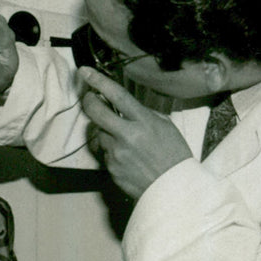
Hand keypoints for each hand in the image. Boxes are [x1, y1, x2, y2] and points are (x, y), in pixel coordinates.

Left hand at [80, 67, 193, 198]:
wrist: (174, 189)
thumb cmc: (174, 155)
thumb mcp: (165, 126)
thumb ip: (143, 114)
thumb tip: (122, 106)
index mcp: (144, 122)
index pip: (117, 96)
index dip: (99, 81)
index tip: (85, 71)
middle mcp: (127, 136)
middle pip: (96, 112)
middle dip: (89, 101)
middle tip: (89, 98)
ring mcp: (117, 153)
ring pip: (99, 134)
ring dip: (105, 132)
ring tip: (123, 139)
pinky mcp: (111, 168)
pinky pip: (104, 153)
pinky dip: (111, 151)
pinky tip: (126, 156)